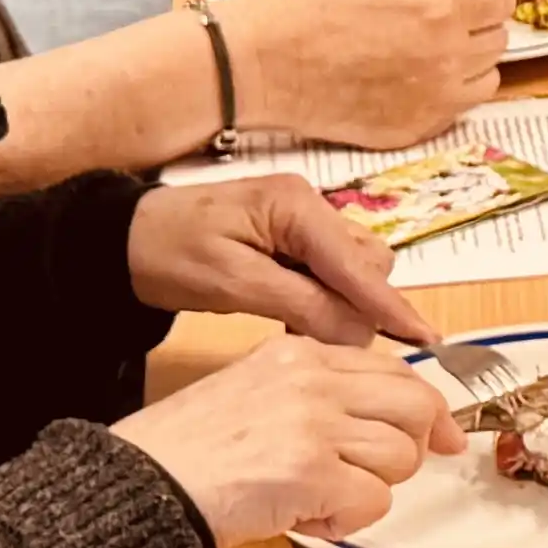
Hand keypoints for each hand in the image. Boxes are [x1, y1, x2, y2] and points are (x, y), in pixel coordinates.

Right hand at [120, 333, 453, 547]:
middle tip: (375, 477)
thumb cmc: (189, 452)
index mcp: (299, 356)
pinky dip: (348, 519)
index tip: (444, 436)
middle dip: (411, 449)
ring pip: (402, 457)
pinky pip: (375, 500)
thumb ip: (318, 395)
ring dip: (370, 490)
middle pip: (416, 406)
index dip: (427, 408)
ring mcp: (315, 423)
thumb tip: (394, 422)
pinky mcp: (312, 471)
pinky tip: (307, 517)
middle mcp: (312, 379)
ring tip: (317, 498)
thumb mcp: (254, 394)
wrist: (140, 485)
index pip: (394, 370)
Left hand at [128, 168, 435, 341]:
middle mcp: (310, 205)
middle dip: (362, 304)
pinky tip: (297, 316)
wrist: (121, 240)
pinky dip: (326, 297)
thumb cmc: (167, 254)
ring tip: (303, 329)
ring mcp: (303, 220)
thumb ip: (300, 305)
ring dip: (343, 302)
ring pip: (354, 268)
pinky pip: (331, 270)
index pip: (358, 263)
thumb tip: (359, 333)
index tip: (425, 340)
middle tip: (326, 342)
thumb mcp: (231, 283)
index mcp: (296, 207)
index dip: (391, 305)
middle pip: (368, 262)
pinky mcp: (293, 238)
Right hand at [215, 0, 511, 141]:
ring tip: (414, 45)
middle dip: (471, 20)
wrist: (257, 62)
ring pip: (486, 75)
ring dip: (464, 58)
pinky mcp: (414, 130)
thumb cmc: (308, 1)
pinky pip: (457, 108)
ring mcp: (432, 100)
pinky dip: (443, 91)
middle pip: (497, 37)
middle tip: (422, 14)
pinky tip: (403, 75)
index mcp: (441, 8)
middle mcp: (446, 59)